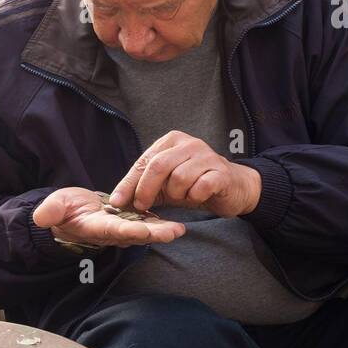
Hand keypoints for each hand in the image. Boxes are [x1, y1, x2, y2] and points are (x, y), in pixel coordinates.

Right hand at [32, 186, 184, 247]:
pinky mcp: (128, 223)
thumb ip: (51, 211)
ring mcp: (121, 229)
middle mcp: (111, 232)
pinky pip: (147, 225)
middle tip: (174, 232)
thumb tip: (41, 217)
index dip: (128, 230)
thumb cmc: (62, 209)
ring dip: (162, 231)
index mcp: (95, 227)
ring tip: (181, 229)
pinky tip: (178, 223)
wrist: (70, 213)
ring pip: (145, 232)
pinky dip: (162, 225)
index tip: (144, 230)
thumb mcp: (54, 206)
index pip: (113, 230)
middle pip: (136, 234)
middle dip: (155, 234)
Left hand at [109, 131, 261, 216]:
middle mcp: (189, 143)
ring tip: (182, 197)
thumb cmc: (194, 183)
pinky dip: (194, 196)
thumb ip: (143, 188)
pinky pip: (200, 186)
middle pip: (158, 166)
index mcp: (171, 141)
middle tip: (142, 207)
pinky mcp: (221, 172)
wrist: (231, 187)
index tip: (117, 202)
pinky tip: (196, 197)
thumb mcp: (164, 184)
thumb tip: (116, 201)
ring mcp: (207, 156)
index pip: (143, 162)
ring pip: (179, 177)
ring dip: (176, 194)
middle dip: (146, 190)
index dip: (128, 183)